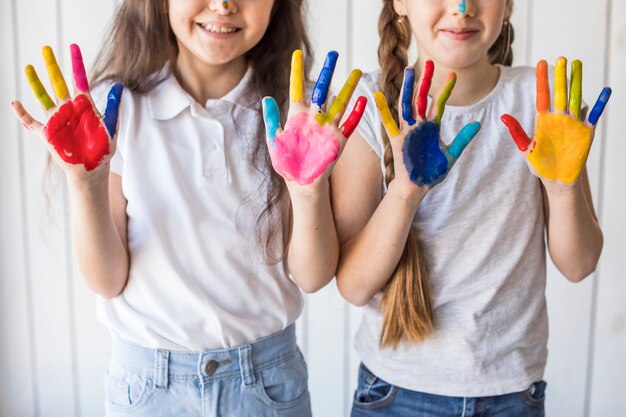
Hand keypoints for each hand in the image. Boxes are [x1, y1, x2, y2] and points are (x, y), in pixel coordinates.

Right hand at [11, 44, 122, 180]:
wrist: (93, 168)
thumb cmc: (103, 148)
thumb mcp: (111, 126)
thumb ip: (113, 107)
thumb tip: (119, 86)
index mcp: (85, 105)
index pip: (79, 79)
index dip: (76, 63)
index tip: (73, 46)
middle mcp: (69, 108)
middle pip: (58, 82)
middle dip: (52, 66)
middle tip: (45, 48)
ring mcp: (57, 119)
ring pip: (43, 97)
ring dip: (35, 83)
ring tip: (29, 67)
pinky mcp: (48, 133)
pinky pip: (31, 122)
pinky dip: (22, 114)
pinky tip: (14, 103)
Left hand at [262, 50, 366, 186]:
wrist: (301, 183)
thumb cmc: (287, 164)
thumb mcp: (275, 141)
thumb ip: (272, 120)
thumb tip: (266, 98)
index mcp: (297, 116)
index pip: (297, 88)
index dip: (297, 71)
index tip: (298, 54)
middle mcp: (314, 118)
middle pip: (322, 89)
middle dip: (328, 71)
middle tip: (334, 53)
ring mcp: (328, 128)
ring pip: (340, 102)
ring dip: (348, 87)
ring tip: (356, 70)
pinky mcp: (338, 140)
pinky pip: (350, 124)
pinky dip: (356, 113)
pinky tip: (363, 99)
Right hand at [375, 60, 479, 196]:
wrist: (417, 187)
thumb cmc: (431, 173)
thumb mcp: (451, 154)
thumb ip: (462, 139)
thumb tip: (478, 124)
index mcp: (432, 127)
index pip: (439, 103)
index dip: (445, 90)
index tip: (453, 75)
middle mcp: (419, 125)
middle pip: (422, 98)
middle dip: (425, 80)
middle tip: (429, 62)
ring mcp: (407, 131)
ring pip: (407, 104)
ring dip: (408, 88)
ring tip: (409, 70)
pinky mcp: (397, 140)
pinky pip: (389, 122)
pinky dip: (383, 110)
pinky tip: (378, 96)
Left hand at [501, 57, 610, 183]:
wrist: (556, 180)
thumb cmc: (540, 165)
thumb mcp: (526, 148)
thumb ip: (517, 131)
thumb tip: (503, 116)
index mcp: (544, 119)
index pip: (543, 94)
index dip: (542, 79)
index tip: (541, 62)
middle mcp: (559, 117)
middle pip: (560, 92)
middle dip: (560, 75)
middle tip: (561, 58)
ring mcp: (573, 123)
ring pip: (575, 97)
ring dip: (577, 81)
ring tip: (578, 64)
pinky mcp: (585, 132)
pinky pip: (593, 115)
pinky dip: (599, 104)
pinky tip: (605, 90)